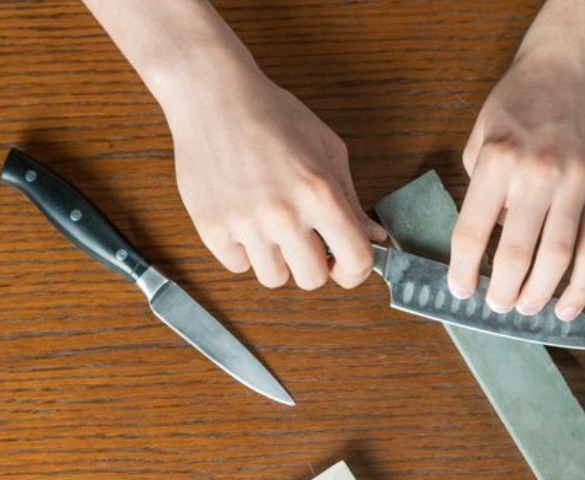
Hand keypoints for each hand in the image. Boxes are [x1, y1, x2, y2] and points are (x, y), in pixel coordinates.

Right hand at [168, 72, 385, 288]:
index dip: (355, 271)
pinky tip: (243, 219)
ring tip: (271, 227)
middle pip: (312, 280)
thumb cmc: (272, 115)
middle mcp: (284, 214)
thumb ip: (350, 199)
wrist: (213, 95)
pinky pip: (237, 265)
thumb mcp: (326, 149)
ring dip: (277, 259)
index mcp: (320, 193)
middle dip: (314, 264)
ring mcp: (244, 223)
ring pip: (273, 278)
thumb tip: (373, 236)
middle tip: (304, 241)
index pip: (356, 262)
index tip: (345, 266)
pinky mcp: (211, 227)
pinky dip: (243, 250)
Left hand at [450, 55, 584, 320]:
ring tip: (526, 309)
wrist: (572, 67)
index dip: (464, 270)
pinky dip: (583, 285)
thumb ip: (480, 191)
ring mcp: (577, 182)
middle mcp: (537, 174)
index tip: (460, 290)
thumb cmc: (519, 103)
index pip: (473, 232)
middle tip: (496, 306)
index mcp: (497, 161)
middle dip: (503, 291)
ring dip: (540, 293)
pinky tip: (567, 306)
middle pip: (517, 253)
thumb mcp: (481, 138)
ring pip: (559, 257)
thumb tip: (490, 241)